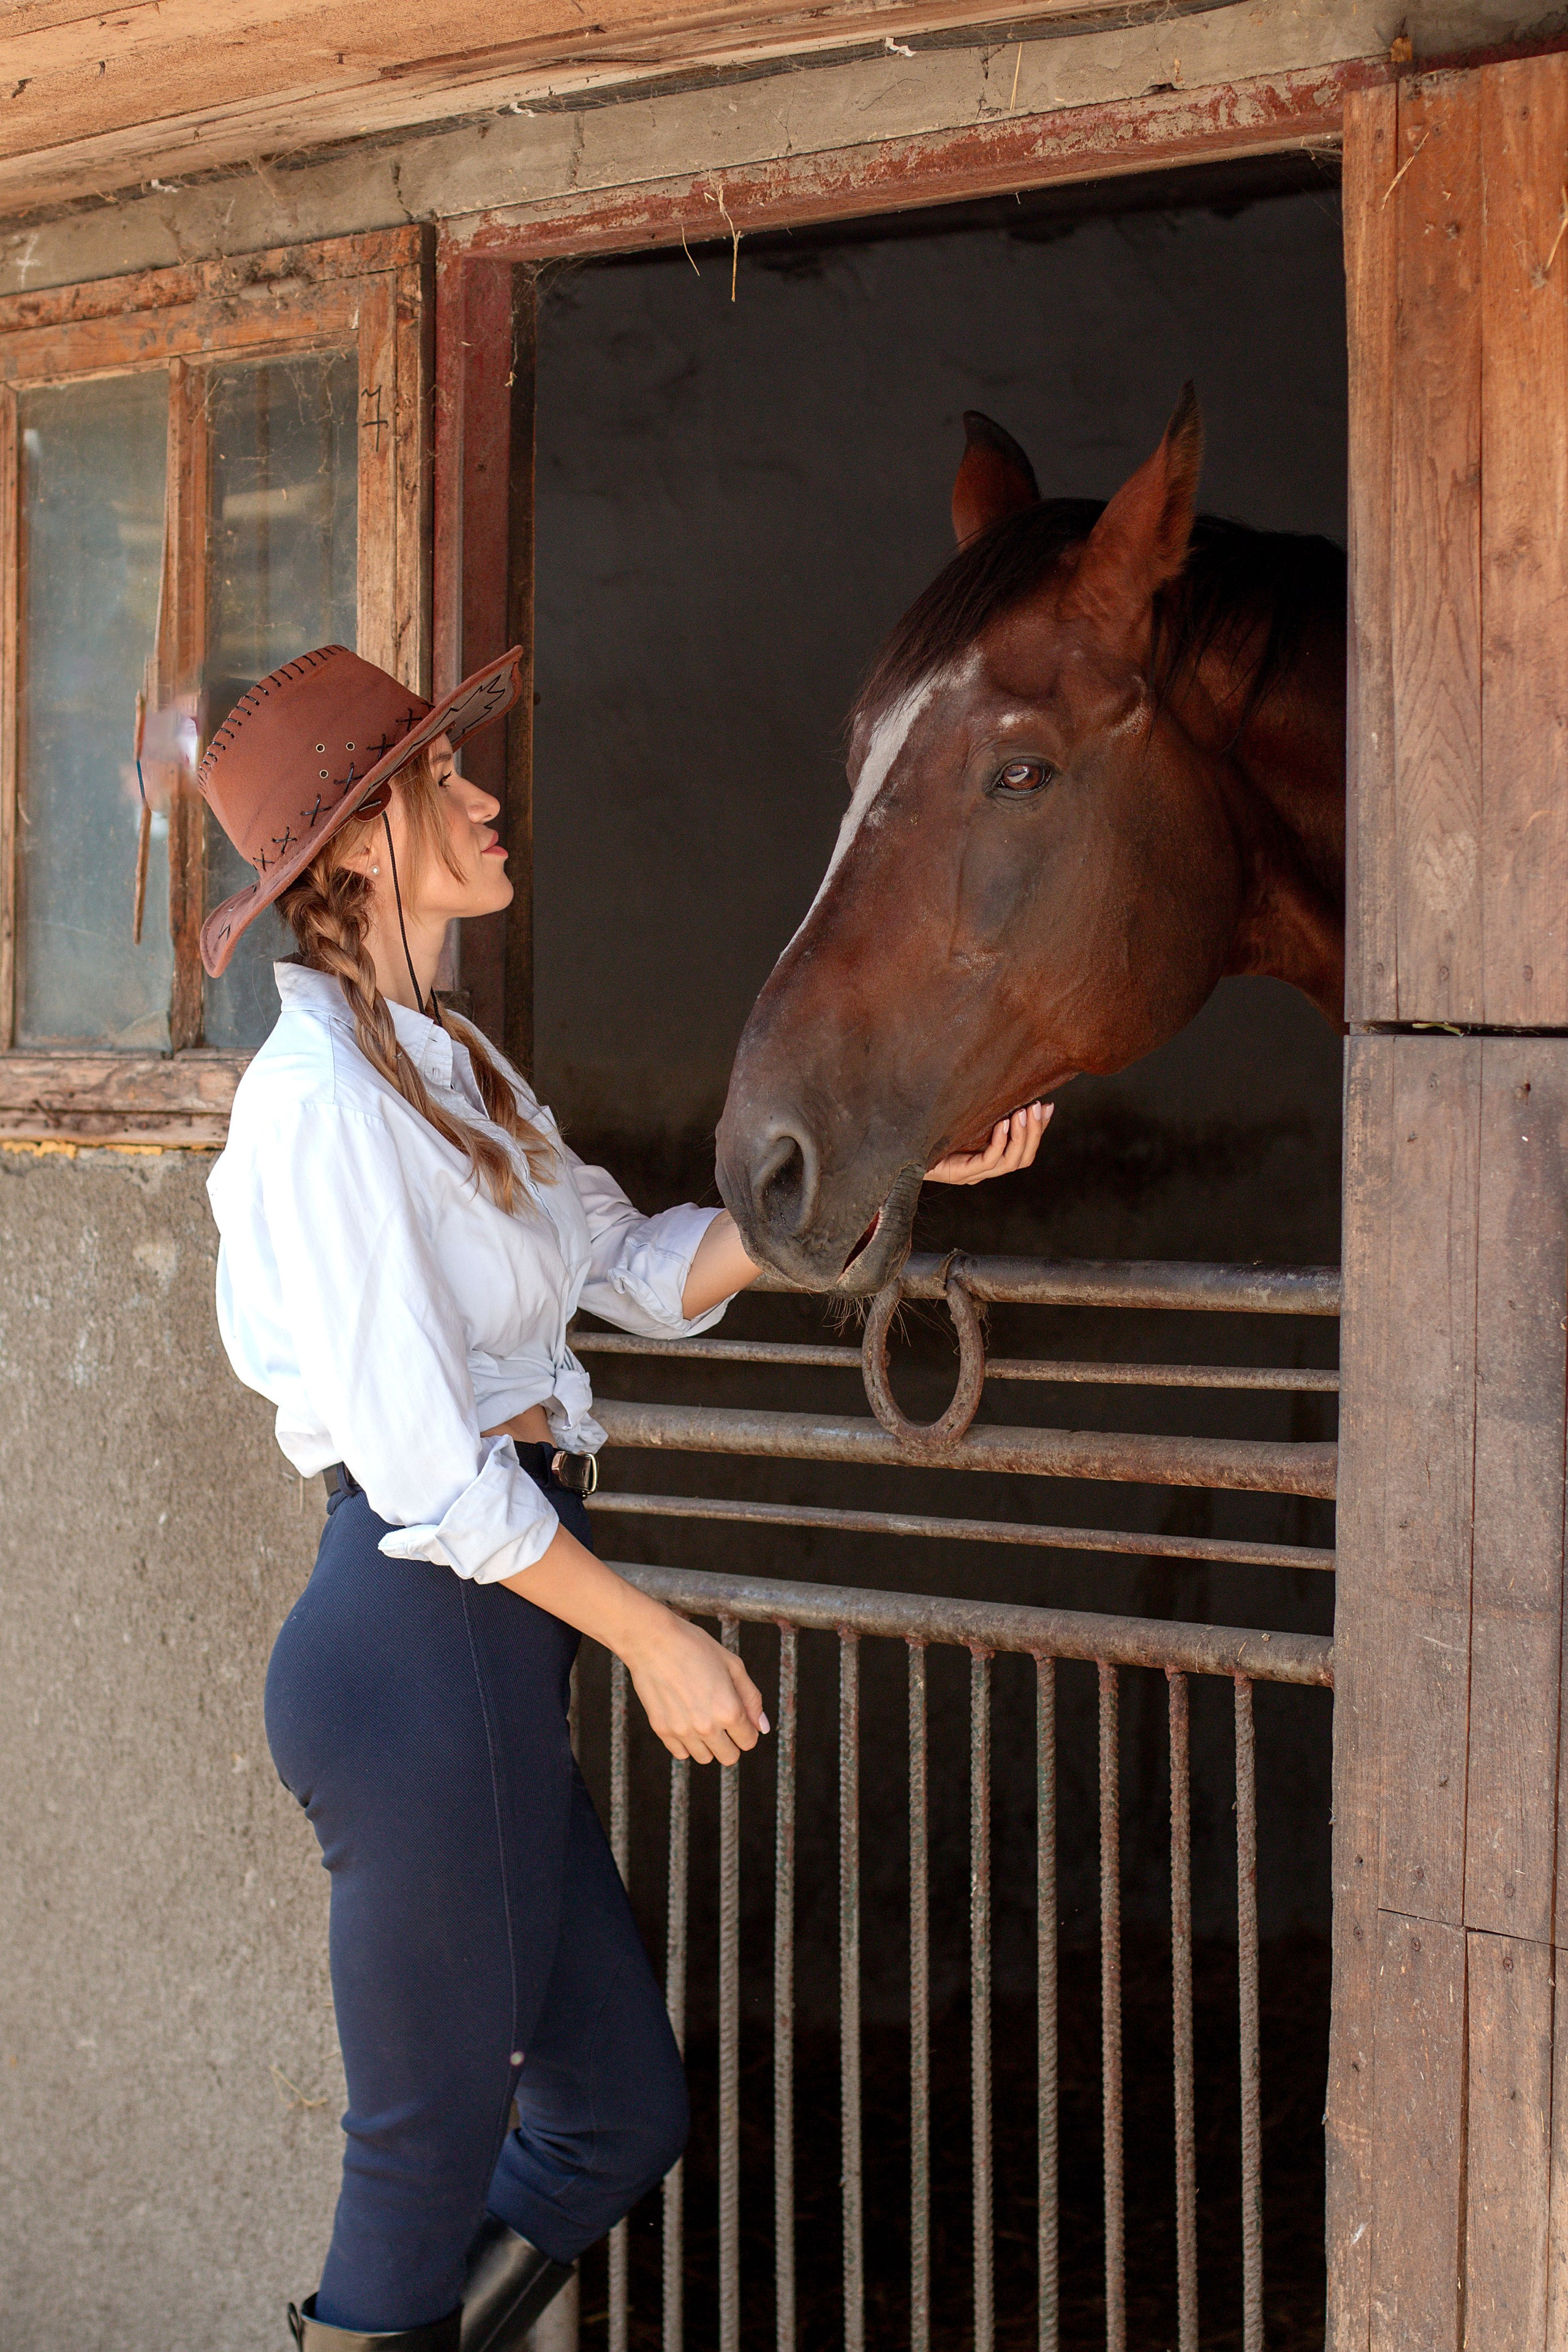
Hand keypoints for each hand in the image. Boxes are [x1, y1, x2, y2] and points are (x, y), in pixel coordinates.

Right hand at [623, 1606, 769, 1764]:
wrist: (652, 1641)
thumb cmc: (694, 1646)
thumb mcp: (733, 1665)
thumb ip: (751, 1699)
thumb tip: (763, 1727)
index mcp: (729, 1710)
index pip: (749, 1741)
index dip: (747, 1729)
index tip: (739, 1717)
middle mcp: (707, 1726)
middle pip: (729, 1757)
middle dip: (731, 1742)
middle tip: (722, 1719)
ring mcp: (682, 1731)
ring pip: (705, 1758)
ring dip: (708, 1744)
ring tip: (701, 1717)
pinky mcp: (662, 1730)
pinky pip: (680, 1753)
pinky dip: (686, 1743)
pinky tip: (685, 1720)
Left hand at [926, 1100, 1052, 1185]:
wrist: (903, 1149)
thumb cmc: (932, 1132)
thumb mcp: (964, 1120)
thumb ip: (986, 1114)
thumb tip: (1008, 1094)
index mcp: (989, 1160)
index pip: (1024, 1151)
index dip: (1039, 1131)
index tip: (1047, 1107)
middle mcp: (985, 1170)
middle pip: (1023, 1158)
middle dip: (1035, 1132)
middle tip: (1037, 1107)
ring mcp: (974, 1174)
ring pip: (1011, 1161)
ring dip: (1022, 1136)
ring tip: (1023, 1113)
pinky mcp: (962, 1173)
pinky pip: (989, 1160)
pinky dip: (1000, 1141)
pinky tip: (1003, 1123)